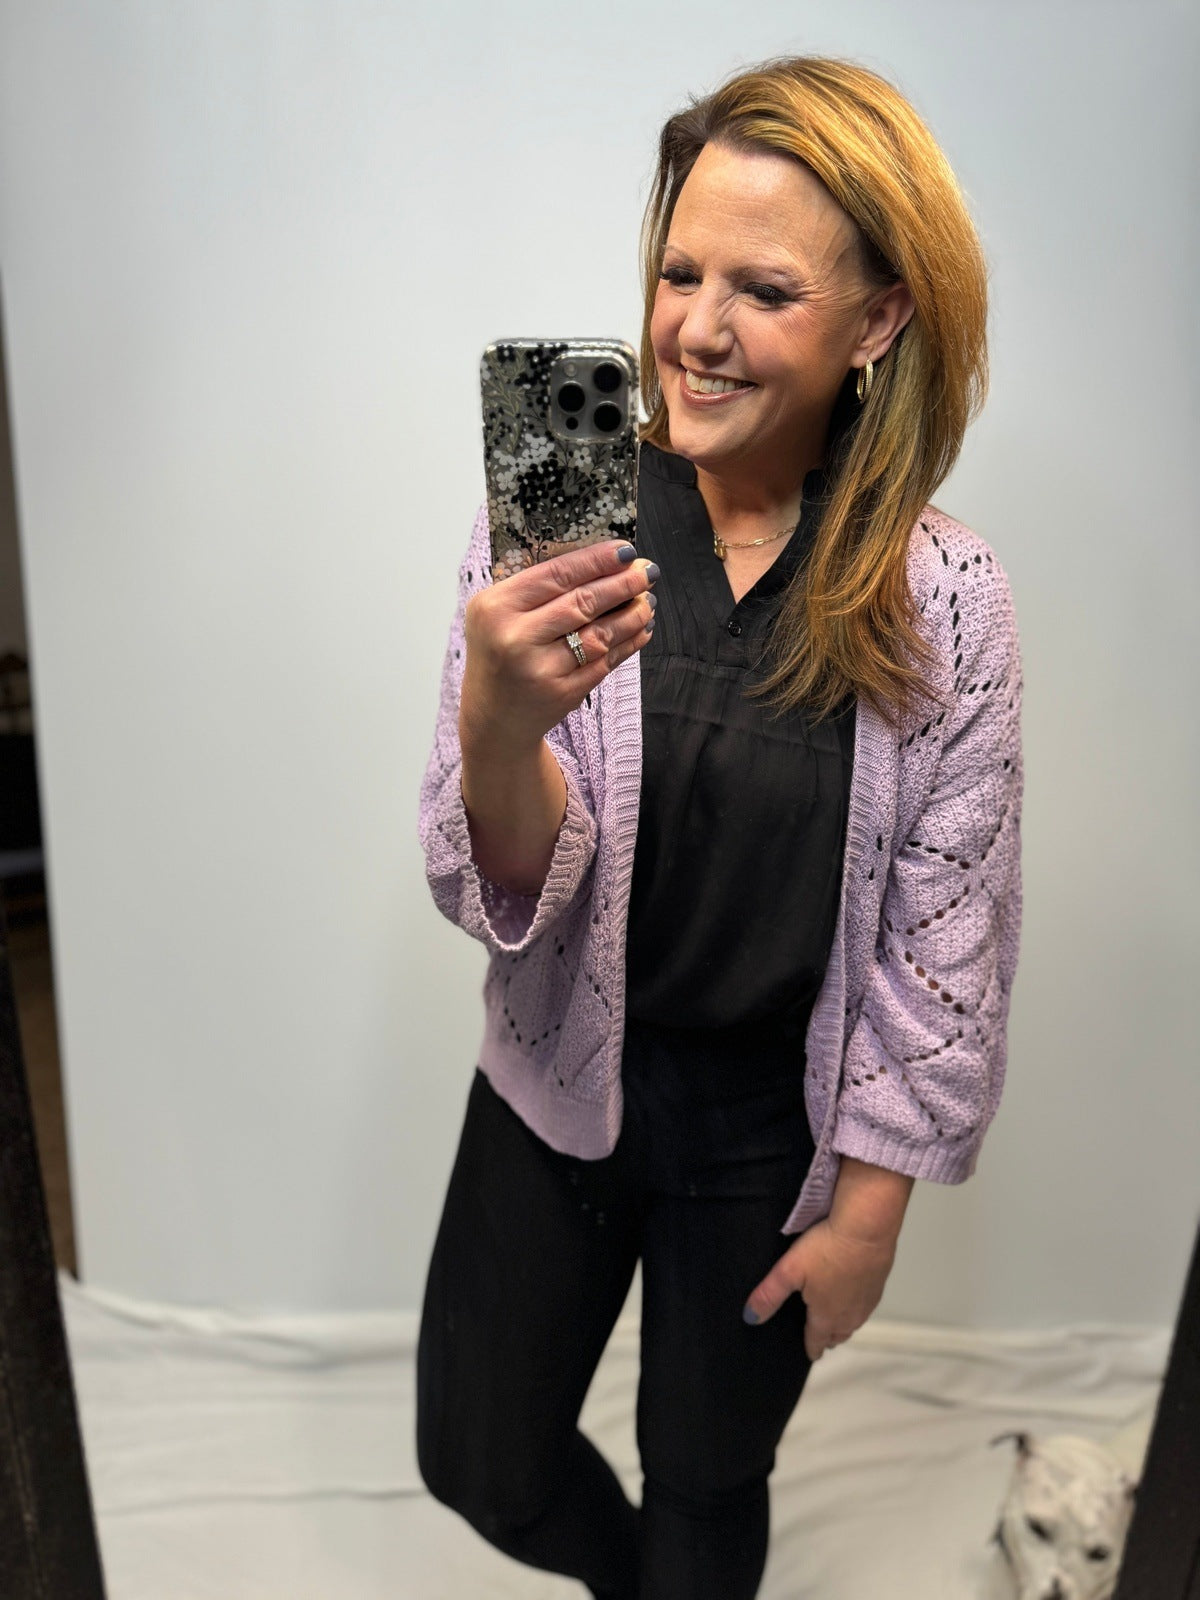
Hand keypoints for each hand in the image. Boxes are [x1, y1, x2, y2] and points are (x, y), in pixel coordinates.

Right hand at [460, 540, 656, 757]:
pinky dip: (628, 643)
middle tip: (647, 570)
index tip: (625, 550)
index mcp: (496, 607)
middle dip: (623, 583)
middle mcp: (515, 638)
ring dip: (631, 614)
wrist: (491, 717)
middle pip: (582, 602)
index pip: (556, 574)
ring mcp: (540, 669)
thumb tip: (598, 561)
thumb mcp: (497, 614)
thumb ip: (536, 589)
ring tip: (647, 600)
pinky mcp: (562, 694)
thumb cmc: (498, 654)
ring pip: (600, 634)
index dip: (596, 560)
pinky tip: (641, 629)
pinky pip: (605, 662)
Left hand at [742, 1214, 896, 1361]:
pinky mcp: (878, 1284)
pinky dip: (857, 1306)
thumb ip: (769, 1295)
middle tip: (818, 1336)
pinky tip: (852, 1295)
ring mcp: (867, 1301)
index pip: (817, 1341)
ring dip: (843, 1324)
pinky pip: (866, 1305)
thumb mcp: (790, 1270)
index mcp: (827, 1316)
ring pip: (854, 1322)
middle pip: (838, 1335)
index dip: (811, 1349)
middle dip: (827, 1337)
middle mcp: (850, 1315)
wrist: (867, 1228)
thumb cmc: (827, 1248)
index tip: (809, 1354)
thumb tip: (750, 1318)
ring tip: (833, 1320)